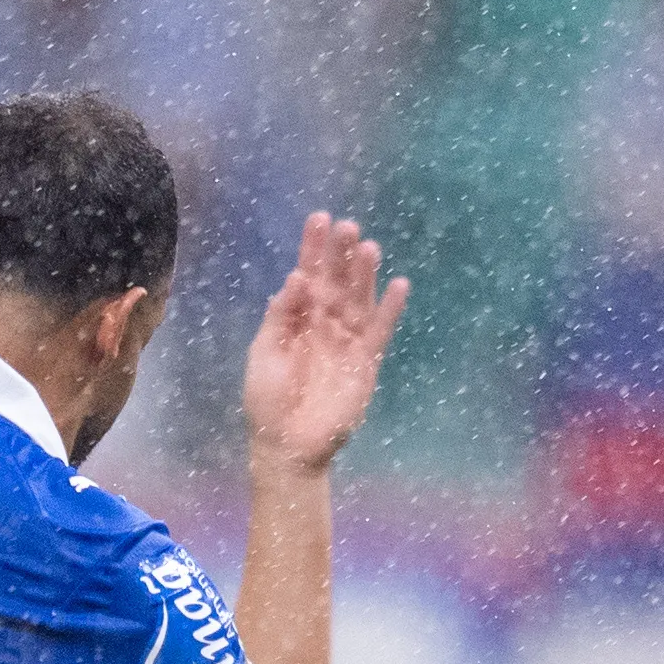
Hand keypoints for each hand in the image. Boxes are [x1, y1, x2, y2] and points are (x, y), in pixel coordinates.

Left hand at [241, 211, 408, 473]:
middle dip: (341, 254)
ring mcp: (346, 341)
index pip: (306, 275)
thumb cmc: (268, 401)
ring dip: (365, 274)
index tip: (319, 218)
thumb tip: (295, 279)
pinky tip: (399, 285)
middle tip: (348, 226)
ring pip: (359, 300)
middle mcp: (323, 324)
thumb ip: (280, 318)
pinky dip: (390, 309)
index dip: (313, 248)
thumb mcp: (264, 355)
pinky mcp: (366, 362)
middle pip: (336, 281)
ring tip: (369, 248)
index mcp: (296, 319)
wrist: (288, 444)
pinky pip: (381, 331)